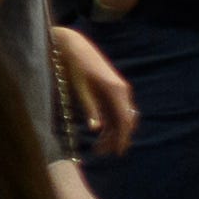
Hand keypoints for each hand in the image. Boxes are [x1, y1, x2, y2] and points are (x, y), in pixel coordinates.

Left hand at [57, 24, 134, 151]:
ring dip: (112, 133)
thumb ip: (90, 108)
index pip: (124, 120)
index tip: (117, 152)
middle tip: (101, 153)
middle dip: (116, 139)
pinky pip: (115, 110)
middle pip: (125, 121)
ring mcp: (119, 90)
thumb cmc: (74, 66)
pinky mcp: (112, 90)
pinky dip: (110, 123)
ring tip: (98, 147)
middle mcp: (122, 91)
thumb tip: (96, 129)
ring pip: (121, 117)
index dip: (122, 138)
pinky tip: (100, 133)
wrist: (74, 46)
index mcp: (116, 90)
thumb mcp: (79, 89)